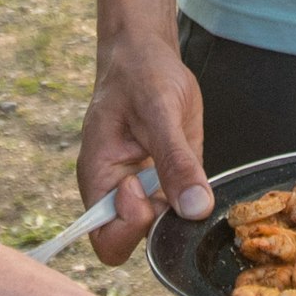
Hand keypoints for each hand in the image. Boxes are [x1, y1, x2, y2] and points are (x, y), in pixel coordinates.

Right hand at [78, 33, 211, 263]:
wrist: (147, 55)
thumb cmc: (139, 74)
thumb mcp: (159, 111)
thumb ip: (175, 161)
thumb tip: (194, 209)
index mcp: (99, 177)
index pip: (107, 238)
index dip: (130, 225)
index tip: (143, 186)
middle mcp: (118, 191)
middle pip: (135, 241)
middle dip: (161, 221)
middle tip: (174, 177)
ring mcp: (146, 189)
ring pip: (164, 228)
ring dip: (182, 210)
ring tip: (184, 163)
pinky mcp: (169, 181)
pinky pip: (183, 207)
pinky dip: (195, 198)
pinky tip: (196, 170)